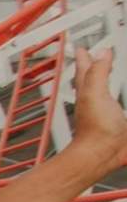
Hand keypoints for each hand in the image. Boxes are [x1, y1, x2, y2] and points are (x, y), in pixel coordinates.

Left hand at [71, 47, 126, 168]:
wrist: (103, 154)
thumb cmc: (94, 129)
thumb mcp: (95, 94)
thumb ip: (98, 73)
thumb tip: (102, 53)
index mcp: (88, 90)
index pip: (85, 68)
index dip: (84, 57)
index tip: (82, 47)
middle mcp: (94, 99)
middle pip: (92, 78)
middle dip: (93, 67)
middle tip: (93, 56)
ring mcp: (106, 110)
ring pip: (103, 91)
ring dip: (105, 80)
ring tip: (106, 71)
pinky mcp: (117, 121)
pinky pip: (118, 105)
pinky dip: (118, 98)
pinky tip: (118, 101)